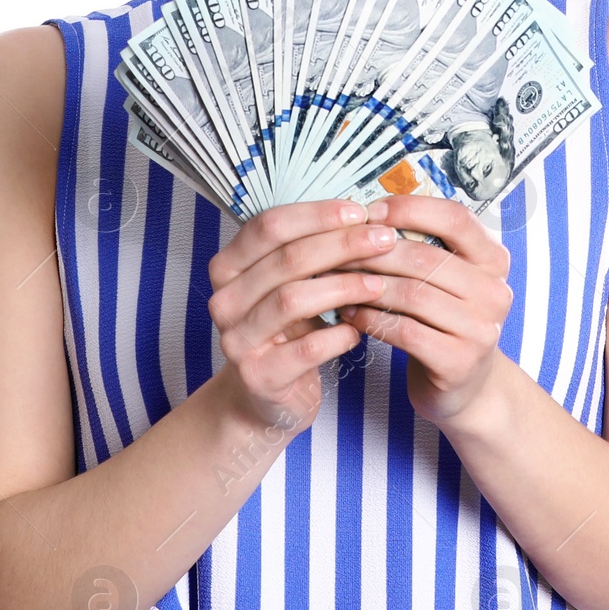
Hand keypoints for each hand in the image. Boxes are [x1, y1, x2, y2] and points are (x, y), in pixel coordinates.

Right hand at [207, 198, 399, 436]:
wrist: (264, 398)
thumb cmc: (286, 331)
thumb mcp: (288, 285)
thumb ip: (310, 251)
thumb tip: (363, 214)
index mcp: (228, 266)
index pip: (270, 226)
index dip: (317, 215)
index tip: (361, 211)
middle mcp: (224, 300)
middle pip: (286, 259)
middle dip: (341, 245)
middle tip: (383, 240)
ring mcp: (237, 340)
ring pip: (293, 299)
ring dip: (343, 286)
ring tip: (379, 284)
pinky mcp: (258, 376)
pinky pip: (306, 349)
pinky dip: (339, 336)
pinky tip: (360, 329)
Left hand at [336, 194, 514, 427]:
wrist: (466, 386)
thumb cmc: (443, 321)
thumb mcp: (445, 278)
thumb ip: (421, 245)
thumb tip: (367, 215)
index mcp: (493, 260)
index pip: (455, 218)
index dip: (410, 209)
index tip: (371, 212)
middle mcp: (494, 292)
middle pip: (425, 257)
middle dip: (374, 251)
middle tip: (337, 249)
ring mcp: (481, 329)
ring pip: (412, 294)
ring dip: (366, 286)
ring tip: (337, 281)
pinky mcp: (459, 362)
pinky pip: (404, 330)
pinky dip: (370, 319)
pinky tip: (350, 314)